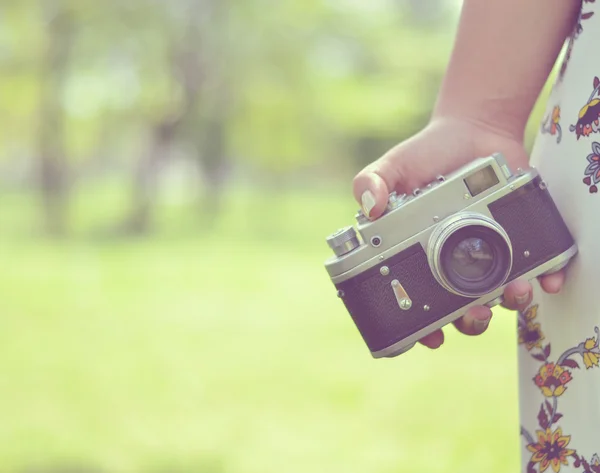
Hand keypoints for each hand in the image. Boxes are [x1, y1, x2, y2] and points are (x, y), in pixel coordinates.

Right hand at [352, 117, 565, 348]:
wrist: (473, 129)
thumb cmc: (426, 153)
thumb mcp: (393, 166)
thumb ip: (372, 181)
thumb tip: (368, 207)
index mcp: (417, 255)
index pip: (416, 302)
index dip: (421, 327)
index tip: (430, 337)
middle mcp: (452, 260)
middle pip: (462, 308)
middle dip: (469, 322)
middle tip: (473, 315)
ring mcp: (487, 251)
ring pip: (499, 293)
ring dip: (508, 303)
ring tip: (511, 293)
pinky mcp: (517, 236)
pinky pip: (534, 265)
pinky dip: (544, 278)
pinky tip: (546, 280)